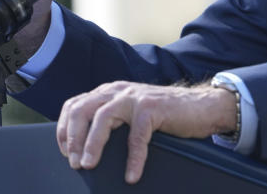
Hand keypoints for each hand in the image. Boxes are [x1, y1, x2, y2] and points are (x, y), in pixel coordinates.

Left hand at [57, 81, 237, 183]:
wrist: (202, 106)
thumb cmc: (165, 115)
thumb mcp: (131, 114)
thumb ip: (111, 121)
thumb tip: (85, 150)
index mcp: (109, 92)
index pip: (74, 105)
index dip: (64, 130)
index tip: (64, 152)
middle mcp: (118, 91)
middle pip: (82, 109)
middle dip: (72, 137)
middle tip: (74, 162)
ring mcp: (135, 97)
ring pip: (103, 118)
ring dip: (92, 144)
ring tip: (89, 165)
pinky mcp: (153, 108)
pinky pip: (136, 136)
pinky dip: (133, 158)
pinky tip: (132, 175)